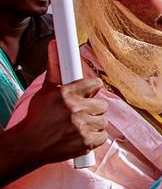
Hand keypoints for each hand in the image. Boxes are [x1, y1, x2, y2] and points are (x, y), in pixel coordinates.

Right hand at [11, 41, 107, 163]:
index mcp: (66, 94)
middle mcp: (75, 109)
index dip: (92, 89)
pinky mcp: (86, 142)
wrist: (30, 144)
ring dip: (94, 123)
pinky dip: (95, 137)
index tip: (88, 93)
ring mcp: (82, 127)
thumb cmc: (38, 116)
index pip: (95, 84)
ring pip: (103, 120)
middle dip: (93, 108)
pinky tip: (81, 135)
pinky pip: (103, 136)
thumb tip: (55, 44)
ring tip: (78, 125)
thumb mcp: (45, 90)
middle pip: (102, 104)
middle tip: (80, 113)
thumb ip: (55, 68)